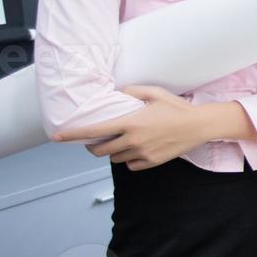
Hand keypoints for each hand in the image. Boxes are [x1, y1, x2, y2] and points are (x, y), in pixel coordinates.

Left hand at [51, 86, 221, 170]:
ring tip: (123, 142)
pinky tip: (137, 150)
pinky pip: (131, 165)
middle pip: (99, 150)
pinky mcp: (151, 162)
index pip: (93, 131)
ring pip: (114, 158)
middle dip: (93, 146)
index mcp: (129, 123)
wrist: (199, 126)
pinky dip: (130, 160)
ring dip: (113, 151)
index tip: (56, 137)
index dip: (72, 135)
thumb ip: (132, 91)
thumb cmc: (177, 107)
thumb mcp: (154, 92)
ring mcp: (142, 153)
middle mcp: (132, 140)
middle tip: (98, 139)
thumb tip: (117, 92)